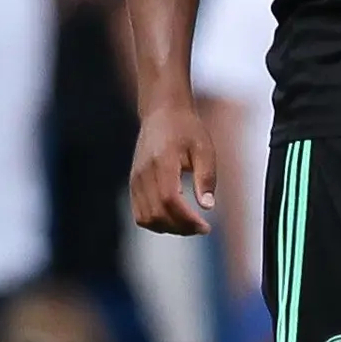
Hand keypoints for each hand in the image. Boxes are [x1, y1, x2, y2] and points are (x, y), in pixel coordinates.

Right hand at [130, 100, 218, 236]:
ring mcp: (135, 179)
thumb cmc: (187, 129)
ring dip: (168, 228)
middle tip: (202, 228)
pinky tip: (175, 218)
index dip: (187, 219)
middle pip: (157, 213)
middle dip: (181, 227)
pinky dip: (157, 222)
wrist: (162, 113)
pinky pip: (140, 213)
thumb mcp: (204, 149)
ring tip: (189, 225)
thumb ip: (206, 178)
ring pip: (146, 218)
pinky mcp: (133, 183)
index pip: (170, 200)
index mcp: (162, 161)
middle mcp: (144, 173)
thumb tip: (207, 207)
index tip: (206, 227)